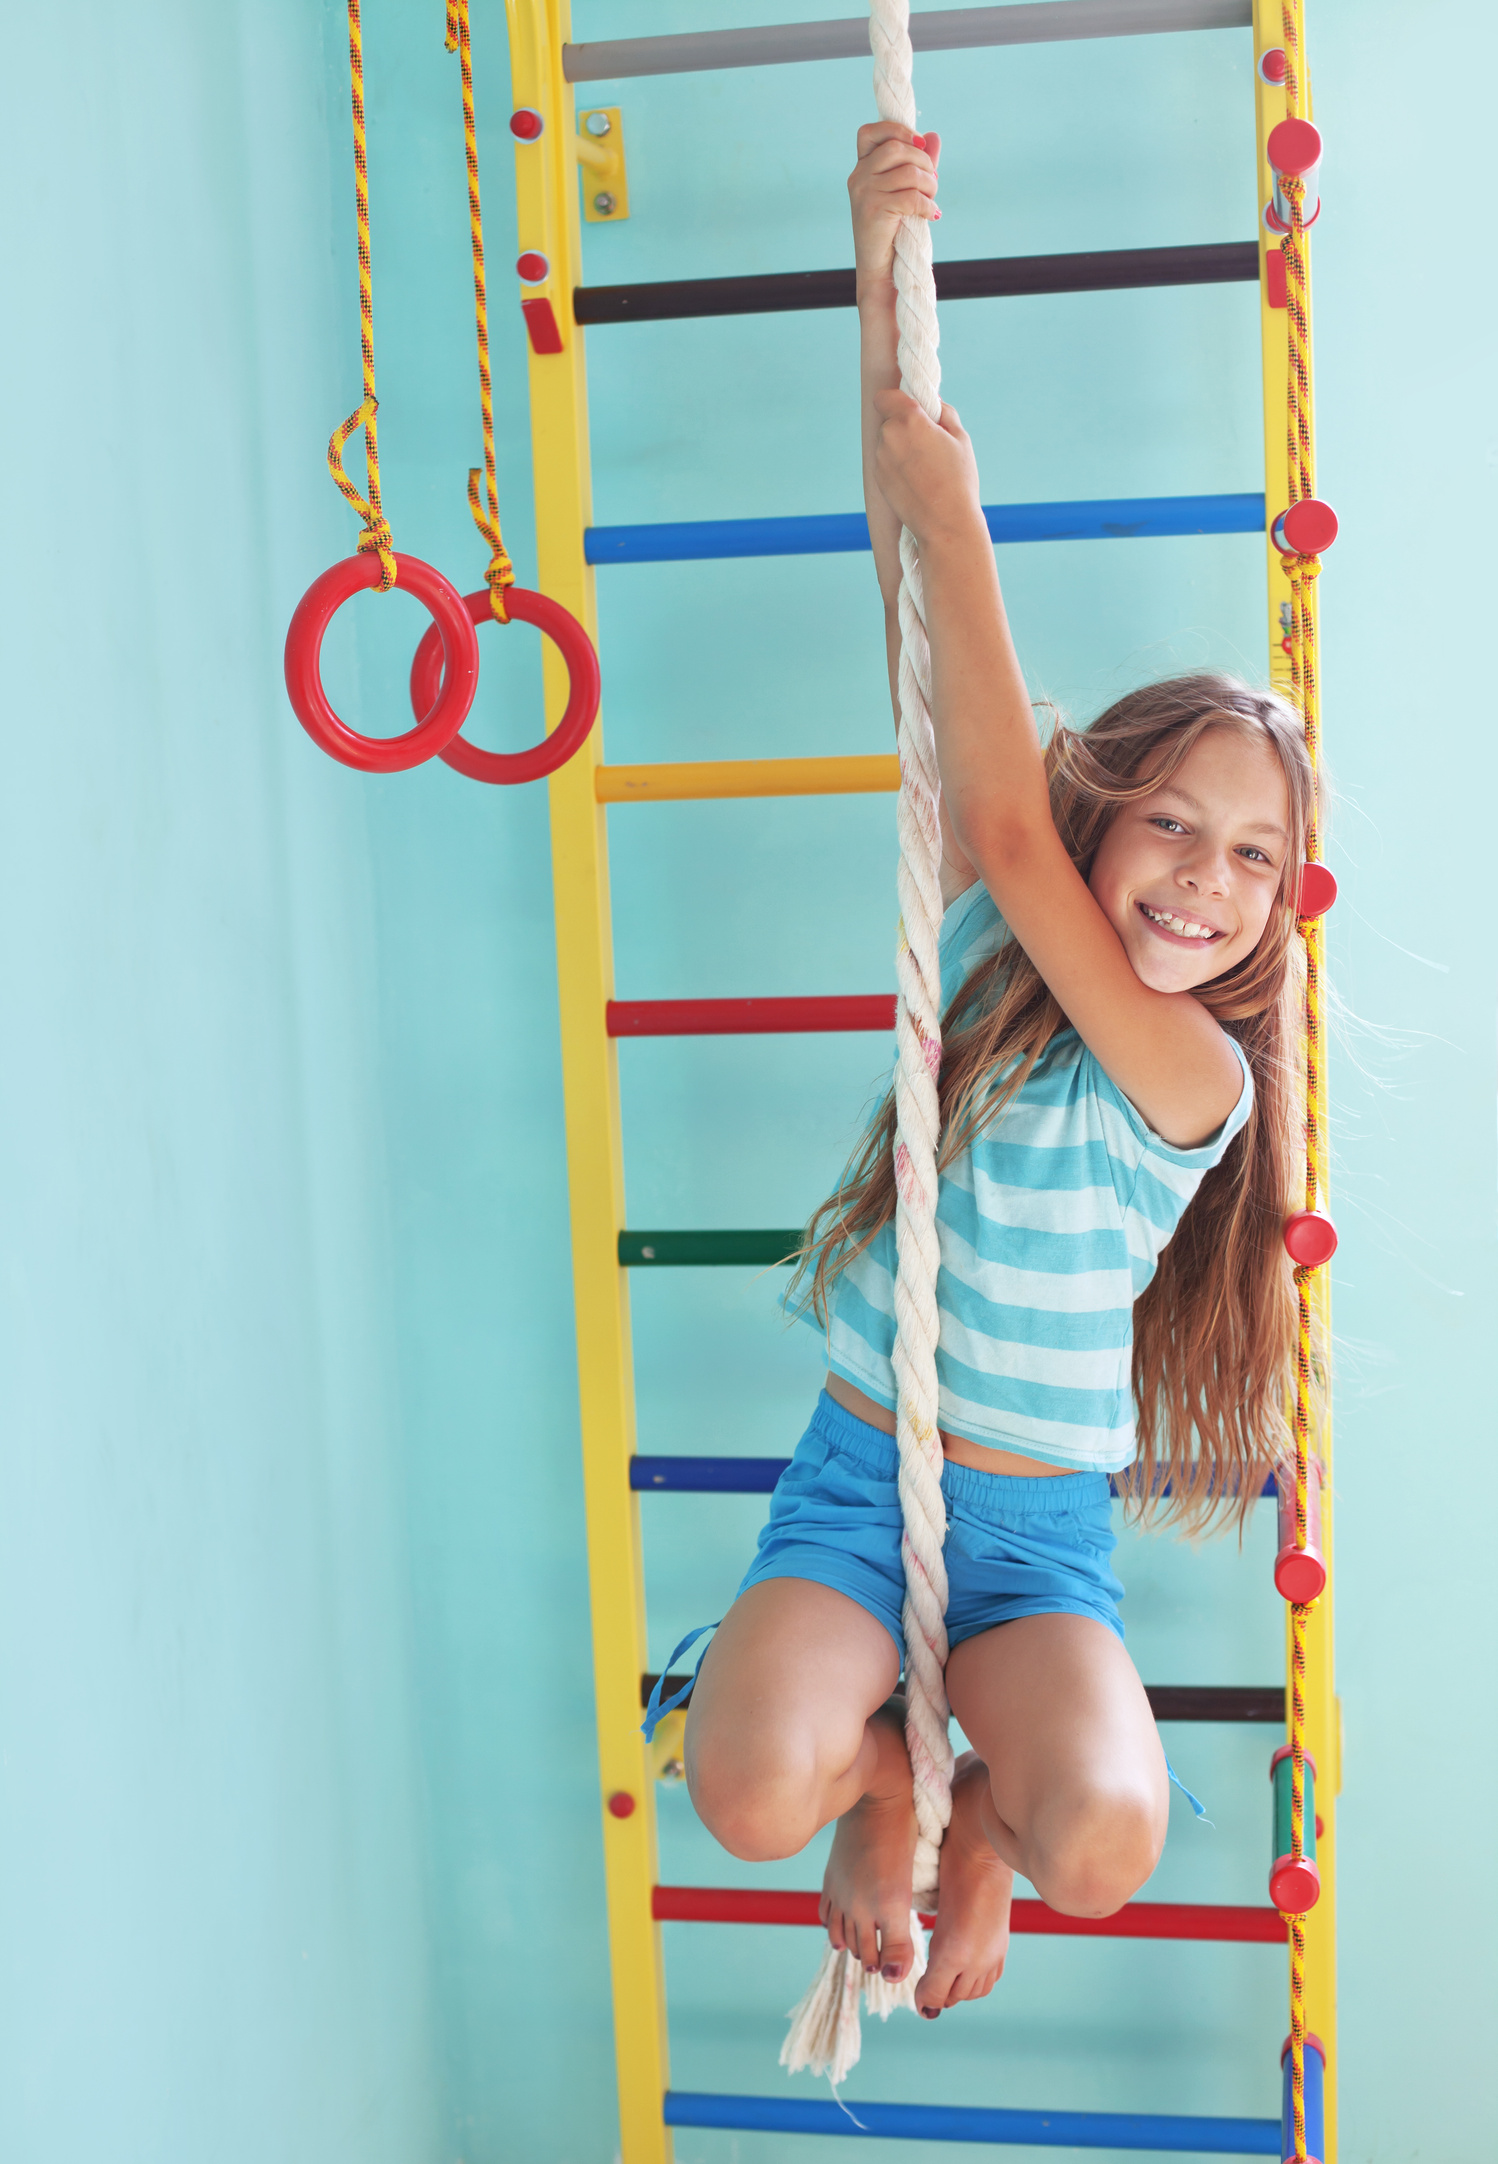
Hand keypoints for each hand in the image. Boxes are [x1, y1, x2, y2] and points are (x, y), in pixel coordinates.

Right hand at [848, 121, 940, 286]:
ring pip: (908, 172)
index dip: (897, 130)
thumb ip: (917, 163)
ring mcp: (864, 193)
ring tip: (933, 200)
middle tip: (933, 182)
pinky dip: (928, 205)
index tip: (919, 145)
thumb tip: (933, 136)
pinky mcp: (874, 210)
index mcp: (862, 168)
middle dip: (923, 161)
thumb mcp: (904, 192)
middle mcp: (858, 176)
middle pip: (897, 147)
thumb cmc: (894, 232)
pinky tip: (932, 215)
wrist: (881, 272)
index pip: (870, 132)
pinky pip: (911, 197)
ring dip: (930, 185)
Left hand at [871, 390, 983, 549]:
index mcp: (909, 419)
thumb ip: (944, 413)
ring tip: (924, 466)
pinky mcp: (877, 478)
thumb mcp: (961, 438)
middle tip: (928, 442)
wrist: (944, 523)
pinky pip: (885, 461)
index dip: (897, 400)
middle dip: (904, 425)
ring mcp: (880, 459)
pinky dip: (896, 465)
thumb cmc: (958, 480)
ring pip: (887, 442)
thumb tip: (932, 401)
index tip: (911, 408)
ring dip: (900, 446)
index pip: (886, 397)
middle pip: (889, 420)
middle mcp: (889, 436)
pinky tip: (916, 479)